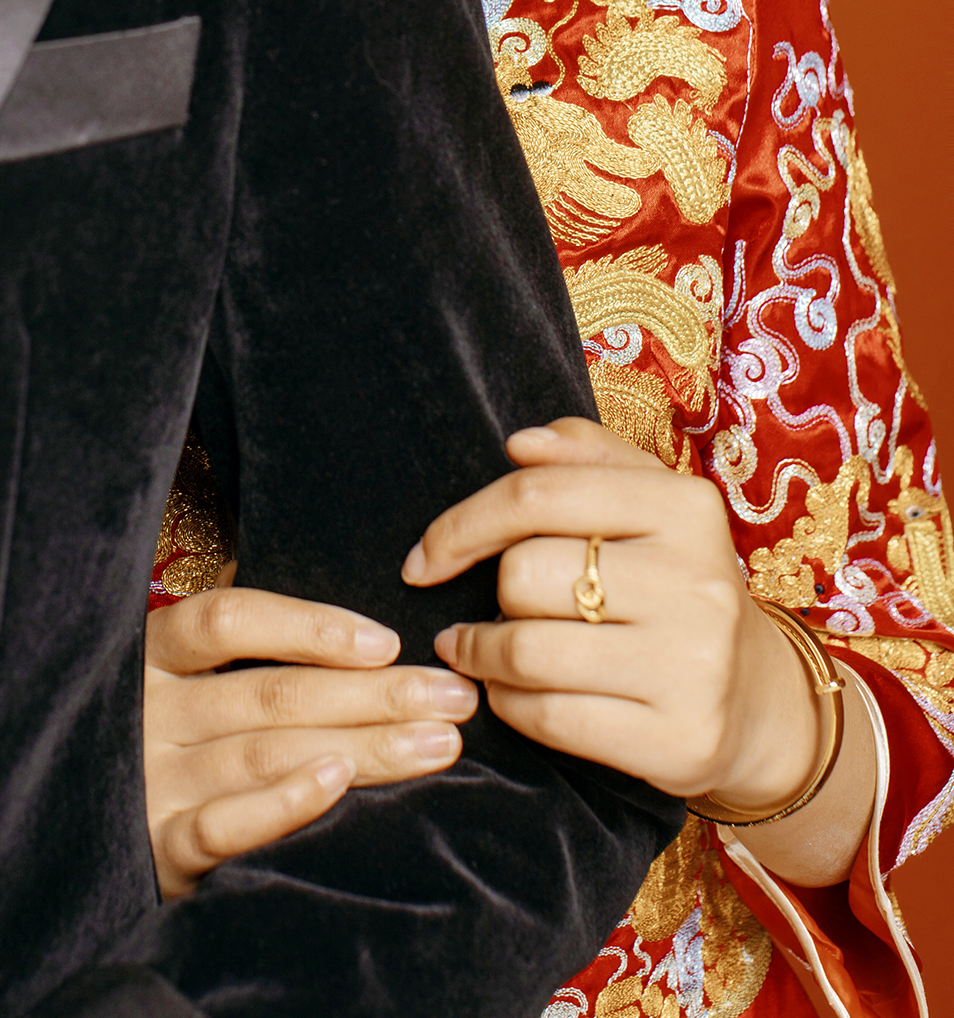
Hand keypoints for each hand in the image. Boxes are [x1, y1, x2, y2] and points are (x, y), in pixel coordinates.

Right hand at [145, 582, 478, 896]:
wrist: (76, 842)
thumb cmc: (156, 745)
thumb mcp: (176, 682)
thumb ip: (237, 653)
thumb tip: (356, 637)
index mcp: (153, 656)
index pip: (228, 620)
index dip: (309, 626)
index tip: (388, 642)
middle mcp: (148, 711)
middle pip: (270, 691)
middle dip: (375, 693)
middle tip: (455, 697)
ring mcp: (150, 780)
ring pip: (266, 752)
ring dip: (363, 746)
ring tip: (437, 744)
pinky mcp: (155, 848)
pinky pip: (221, 826)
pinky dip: (281, 802)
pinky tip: (337, 782)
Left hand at [402, 417, 829, 818]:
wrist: (758, 701)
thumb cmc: (677, 586)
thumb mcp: (652, 506)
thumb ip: (586, 456)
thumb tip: (521, 444)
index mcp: (684, 507)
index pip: (536, 496)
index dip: (461, 526)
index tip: (426, 558)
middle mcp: (695, 580)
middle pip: (524, 575)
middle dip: (492, 597)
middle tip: (496, 611)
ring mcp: (693, 665)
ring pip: (527, 650)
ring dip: (483, 656)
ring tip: (482, 653)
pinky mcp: (680, 740)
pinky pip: (552, 719)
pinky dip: (510, 706)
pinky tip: (511, 695)